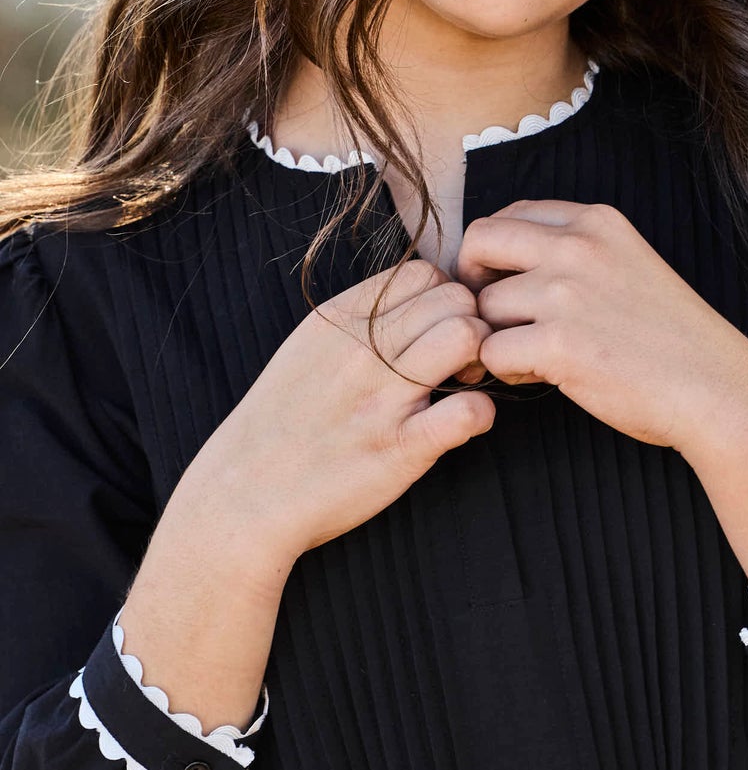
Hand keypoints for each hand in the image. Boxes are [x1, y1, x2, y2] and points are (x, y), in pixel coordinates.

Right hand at [186, 260, 493, 563]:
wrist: (243, 496)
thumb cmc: (280, 425)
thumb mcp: (306, 350)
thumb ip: (357, 323)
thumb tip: (412, 302)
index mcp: (339, 321)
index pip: (423, 272)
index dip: (445, 296)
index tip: (437, 330)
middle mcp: (362, 352)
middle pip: (454, 299)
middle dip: (472, 324)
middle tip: (461, 362)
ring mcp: (382, 400)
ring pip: (466, 336)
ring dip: (483, 359)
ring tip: (463, 387)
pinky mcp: (400, 450)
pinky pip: (469, 410)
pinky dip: (482, 414)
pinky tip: (464, 425)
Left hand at [453, 200, 747, 454]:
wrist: (716, 389)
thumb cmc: (674, 340)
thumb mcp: (629, 266)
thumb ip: (577, 255)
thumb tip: (507, 268)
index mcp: (597, 221)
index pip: (509, 214)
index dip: (494, 253)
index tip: (503, 284)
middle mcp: (578, 246)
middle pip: (479, 241)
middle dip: (472, 280)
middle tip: (489, 316)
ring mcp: (566, 293)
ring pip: (482, 305)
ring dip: (493, 334)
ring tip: (526, 357)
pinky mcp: (558, 344)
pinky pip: (492, 350)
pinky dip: (504, 369)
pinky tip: (536, 377)